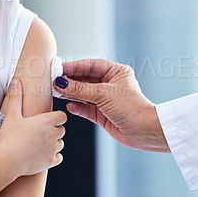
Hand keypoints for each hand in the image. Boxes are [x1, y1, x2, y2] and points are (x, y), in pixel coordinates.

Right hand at [0, 79, 66, 176]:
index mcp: (46, 121)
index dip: (56, 118)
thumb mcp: (11, 115)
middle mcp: (53, 134)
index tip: (47, 120)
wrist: (5, 161)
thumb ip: (16, 97)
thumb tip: (16, 81)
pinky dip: (53, 157)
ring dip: (54, 143)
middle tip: (40, 132)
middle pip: (62, 130)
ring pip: (61, 144)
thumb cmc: (8, 137)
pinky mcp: (51, 162)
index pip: (62, 116)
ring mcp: (53, 149)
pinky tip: (43, 155)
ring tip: (39, 144)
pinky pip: (59, 157)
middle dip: (54, 130)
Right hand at [54, 59, 168, 151]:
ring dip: (71, 93)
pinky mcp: (103, 114)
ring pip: (84, 94)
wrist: (143, 131)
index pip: (91, 66)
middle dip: (70, 80)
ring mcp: (106, 99)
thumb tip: (61, 83)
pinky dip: (78, 107)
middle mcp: (111, 84)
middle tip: (54, 80)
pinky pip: (86, 108)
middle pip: (85, 79)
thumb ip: (80, 89)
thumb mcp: (103, 94)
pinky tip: (69, 105)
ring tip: (56, 92)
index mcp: (116, 72)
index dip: (74, 66)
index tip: (59, 68)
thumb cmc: (132, 108)